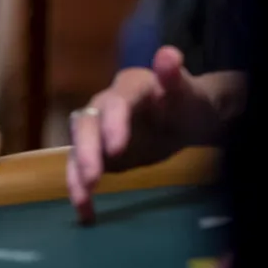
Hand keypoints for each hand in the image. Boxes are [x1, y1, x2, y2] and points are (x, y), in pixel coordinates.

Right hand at [67, 45, 216, 223]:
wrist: (186, 120)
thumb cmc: (190, 104)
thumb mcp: (189, 93)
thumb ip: (175, 77)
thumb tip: (168, 54)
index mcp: (128, 88)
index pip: (116, 103)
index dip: (113, 124)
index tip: (117, 149)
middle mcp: (104, 106)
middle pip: (87, 125)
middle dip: (88, 152)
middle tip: (93, 178)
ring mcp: (97, 130)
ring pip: (78, 148)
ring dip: (77, 172)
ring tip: (83, 199)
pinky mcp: (96, 153)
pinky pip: (81, 169)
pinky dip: (80, 189)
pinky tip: (85, 212)